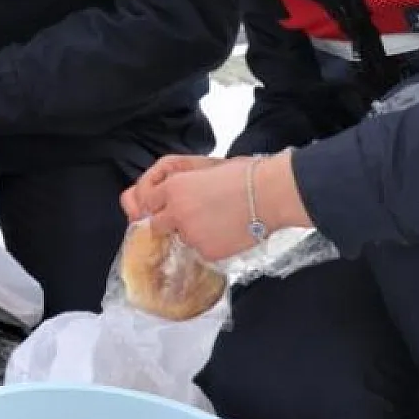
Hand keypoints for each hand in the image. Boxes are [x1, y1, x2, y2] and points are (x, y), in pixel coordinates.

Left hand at [126, 157, 264, 264]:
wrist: (271, 194)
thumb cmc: (244, 175)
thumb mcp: (206, 166)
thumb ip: (180, 177)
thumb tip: (165, 188)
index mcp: (174, 188)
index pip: (148, 202)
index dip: (160, 204)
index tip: (169, 206)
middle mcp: (176, 213)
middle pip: (156, 225)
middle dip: (169, 221)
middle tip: (193, 215)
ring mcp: (191, 235)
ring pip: (181, 238)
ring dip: (192, 232)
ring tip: (218, 221)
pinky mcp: (207, 251)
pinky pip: (200, 251)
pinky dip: (210, 244)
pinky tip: (227, 232)